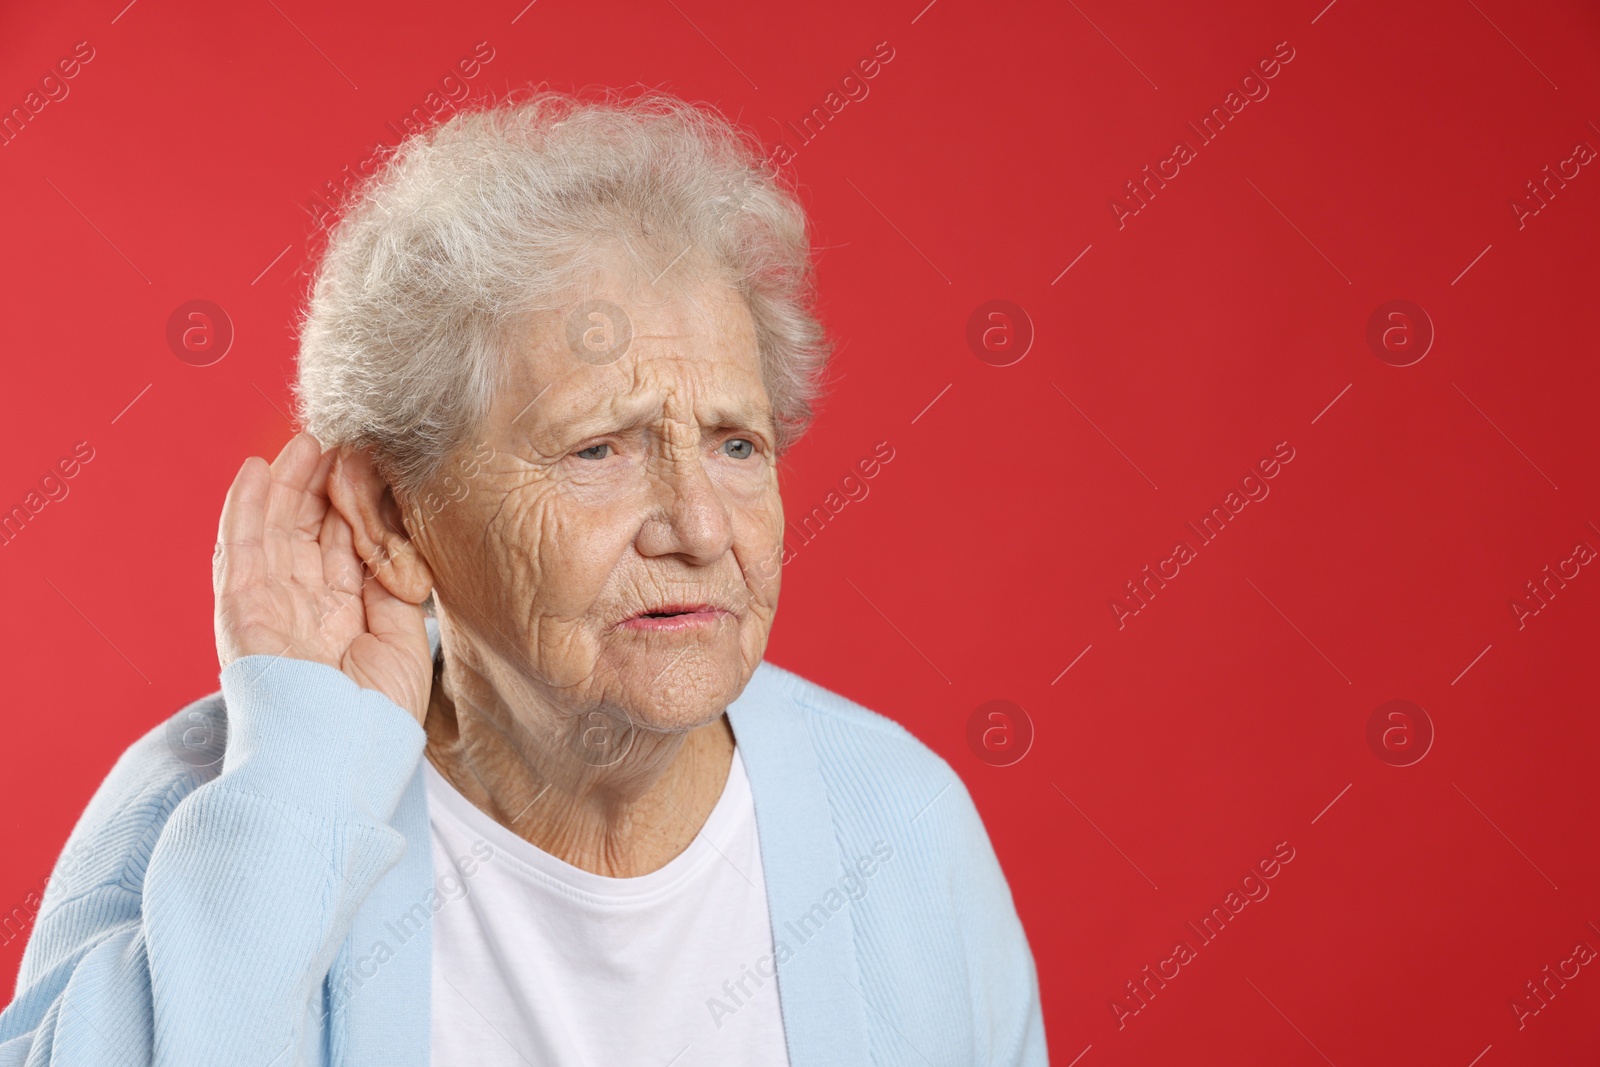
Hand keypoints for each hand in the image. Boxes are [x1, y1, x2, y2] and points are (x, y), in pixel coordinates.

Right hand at [213, 432, 433, 723]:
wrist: (338, 758)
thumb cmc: (374, 717)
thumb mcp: (402, 640)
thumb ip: (395, 588)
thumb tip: (394, 538)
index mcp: (340, 617)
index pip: (344, 547)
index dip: (354, 504)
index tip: (371, 463)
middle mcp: (302, 608)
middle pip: (307, 531)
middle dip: (321, 484)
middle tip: (341, 437)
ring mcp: (269, 606)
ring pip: (274, 529)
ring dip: (287, 483)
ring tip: (306, 440)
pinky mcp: (242, 608)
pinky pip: (239, 548)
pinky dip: (244, 506)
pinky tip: (255, 469)